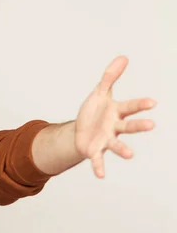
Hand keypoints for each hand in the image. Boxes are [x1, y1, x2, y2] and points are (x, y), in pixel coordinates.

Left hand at [75, 56, 155, 177]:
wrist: (80, 130)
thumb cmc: (94, 111)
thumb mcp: (99, 93)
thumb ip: (109, 77)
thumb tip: (123, 57)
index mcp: (117, 111)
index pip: (130, 106)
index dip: (140, 104)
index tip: (152, 102)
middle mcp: (115, 127)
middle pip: (129, 126)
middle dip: (139, 125)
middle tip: (151, 125)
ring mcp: (106, 140)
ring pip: (117, 144)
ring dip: (123, 149)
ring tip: (130, 155)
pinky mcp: (95, 150)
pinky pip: (98, 160)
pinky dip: (99, 167)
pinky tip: (100, 176)